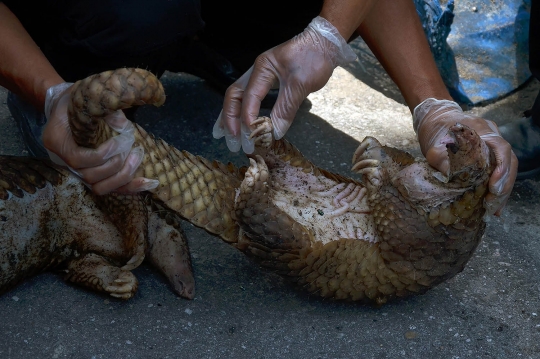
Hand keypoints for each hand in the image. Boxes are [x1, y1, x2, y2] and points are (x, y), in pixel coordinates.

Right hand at [42, 83, 158, 194]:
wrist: (66, 108)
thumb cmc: (74, 101)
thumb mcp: (83, 96)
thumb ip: (101, 108)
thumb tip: (123, 124)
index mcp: (57, 142)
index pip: (77, 159)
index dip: (101, 154)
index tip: (120, 141)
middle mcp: (65, 162)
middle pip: (90, 177)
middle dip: (116, 165)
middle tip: (134, 148)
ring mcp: (80, 172)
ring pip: (100, 188)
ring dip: (124, 176)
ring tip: (138, 155)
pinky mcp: (95, 176)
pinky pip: (112, 189)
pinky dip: (131, 188)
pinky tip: (150, 182)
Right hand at [213, 16, 356, 152]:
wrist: (325, 43)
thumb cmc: (314, 59)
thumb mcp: (300, 85)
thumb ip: (285, 109)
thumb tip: (273, 133)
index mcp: (263, 68)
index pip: (249, 96)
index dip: (248, 117)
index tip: (251, 136)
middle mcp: (256, 72)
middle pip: (235, 96)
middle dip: (231, 120)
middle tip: (232, 142)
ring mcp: (260, 76)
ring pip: (238, 97)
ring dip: (231, 117)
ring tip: (224, 136)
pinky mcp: (267, 82)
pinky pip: (248, 98)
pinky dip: (241, 111)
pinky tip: (238, 124)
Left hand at [413, 98, 517, 215]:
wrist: (434, 119)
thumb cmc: (434, 130)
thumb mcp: (433, 146)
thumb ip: (441, 159)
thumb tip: (451, 179)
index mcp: (483, 129)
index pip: (502, 148)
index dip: (502, 168)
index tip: (494, 187)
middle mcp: (493, 136)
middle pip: (509, 162)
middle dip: (504, 185)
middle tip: (493, 204)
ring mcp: (492, 145)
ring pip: (506, 169)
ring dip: (502, 190)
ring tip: (494, 209)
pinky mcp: (488, 155)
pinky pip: (497, 171)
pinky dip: (495, 187)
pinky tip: (492, 204)